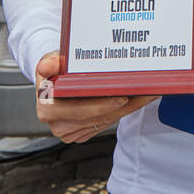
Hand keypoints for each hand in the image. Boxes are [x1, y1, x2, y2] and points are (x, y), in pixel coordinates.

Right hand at [34, 51, 156, 142]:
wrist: (55, 82)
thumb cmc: (56, 70)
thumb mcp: (51, 60)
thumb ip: (49, 62)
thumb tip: (46, 66)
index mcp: (48, 109)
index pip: (79, 110)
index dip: (102, 105)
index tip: (121, 98)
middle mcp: (59, 124)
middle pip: (98, 117)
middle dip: (124, 106)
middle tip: (144, 93)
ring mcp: (71, 131)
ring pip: (107, 121)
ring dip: (129, 108)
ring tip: (147, 92)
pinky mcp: (83, 133)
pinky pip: (108, 122)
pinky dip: (124, 111)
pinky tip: (138, 99)